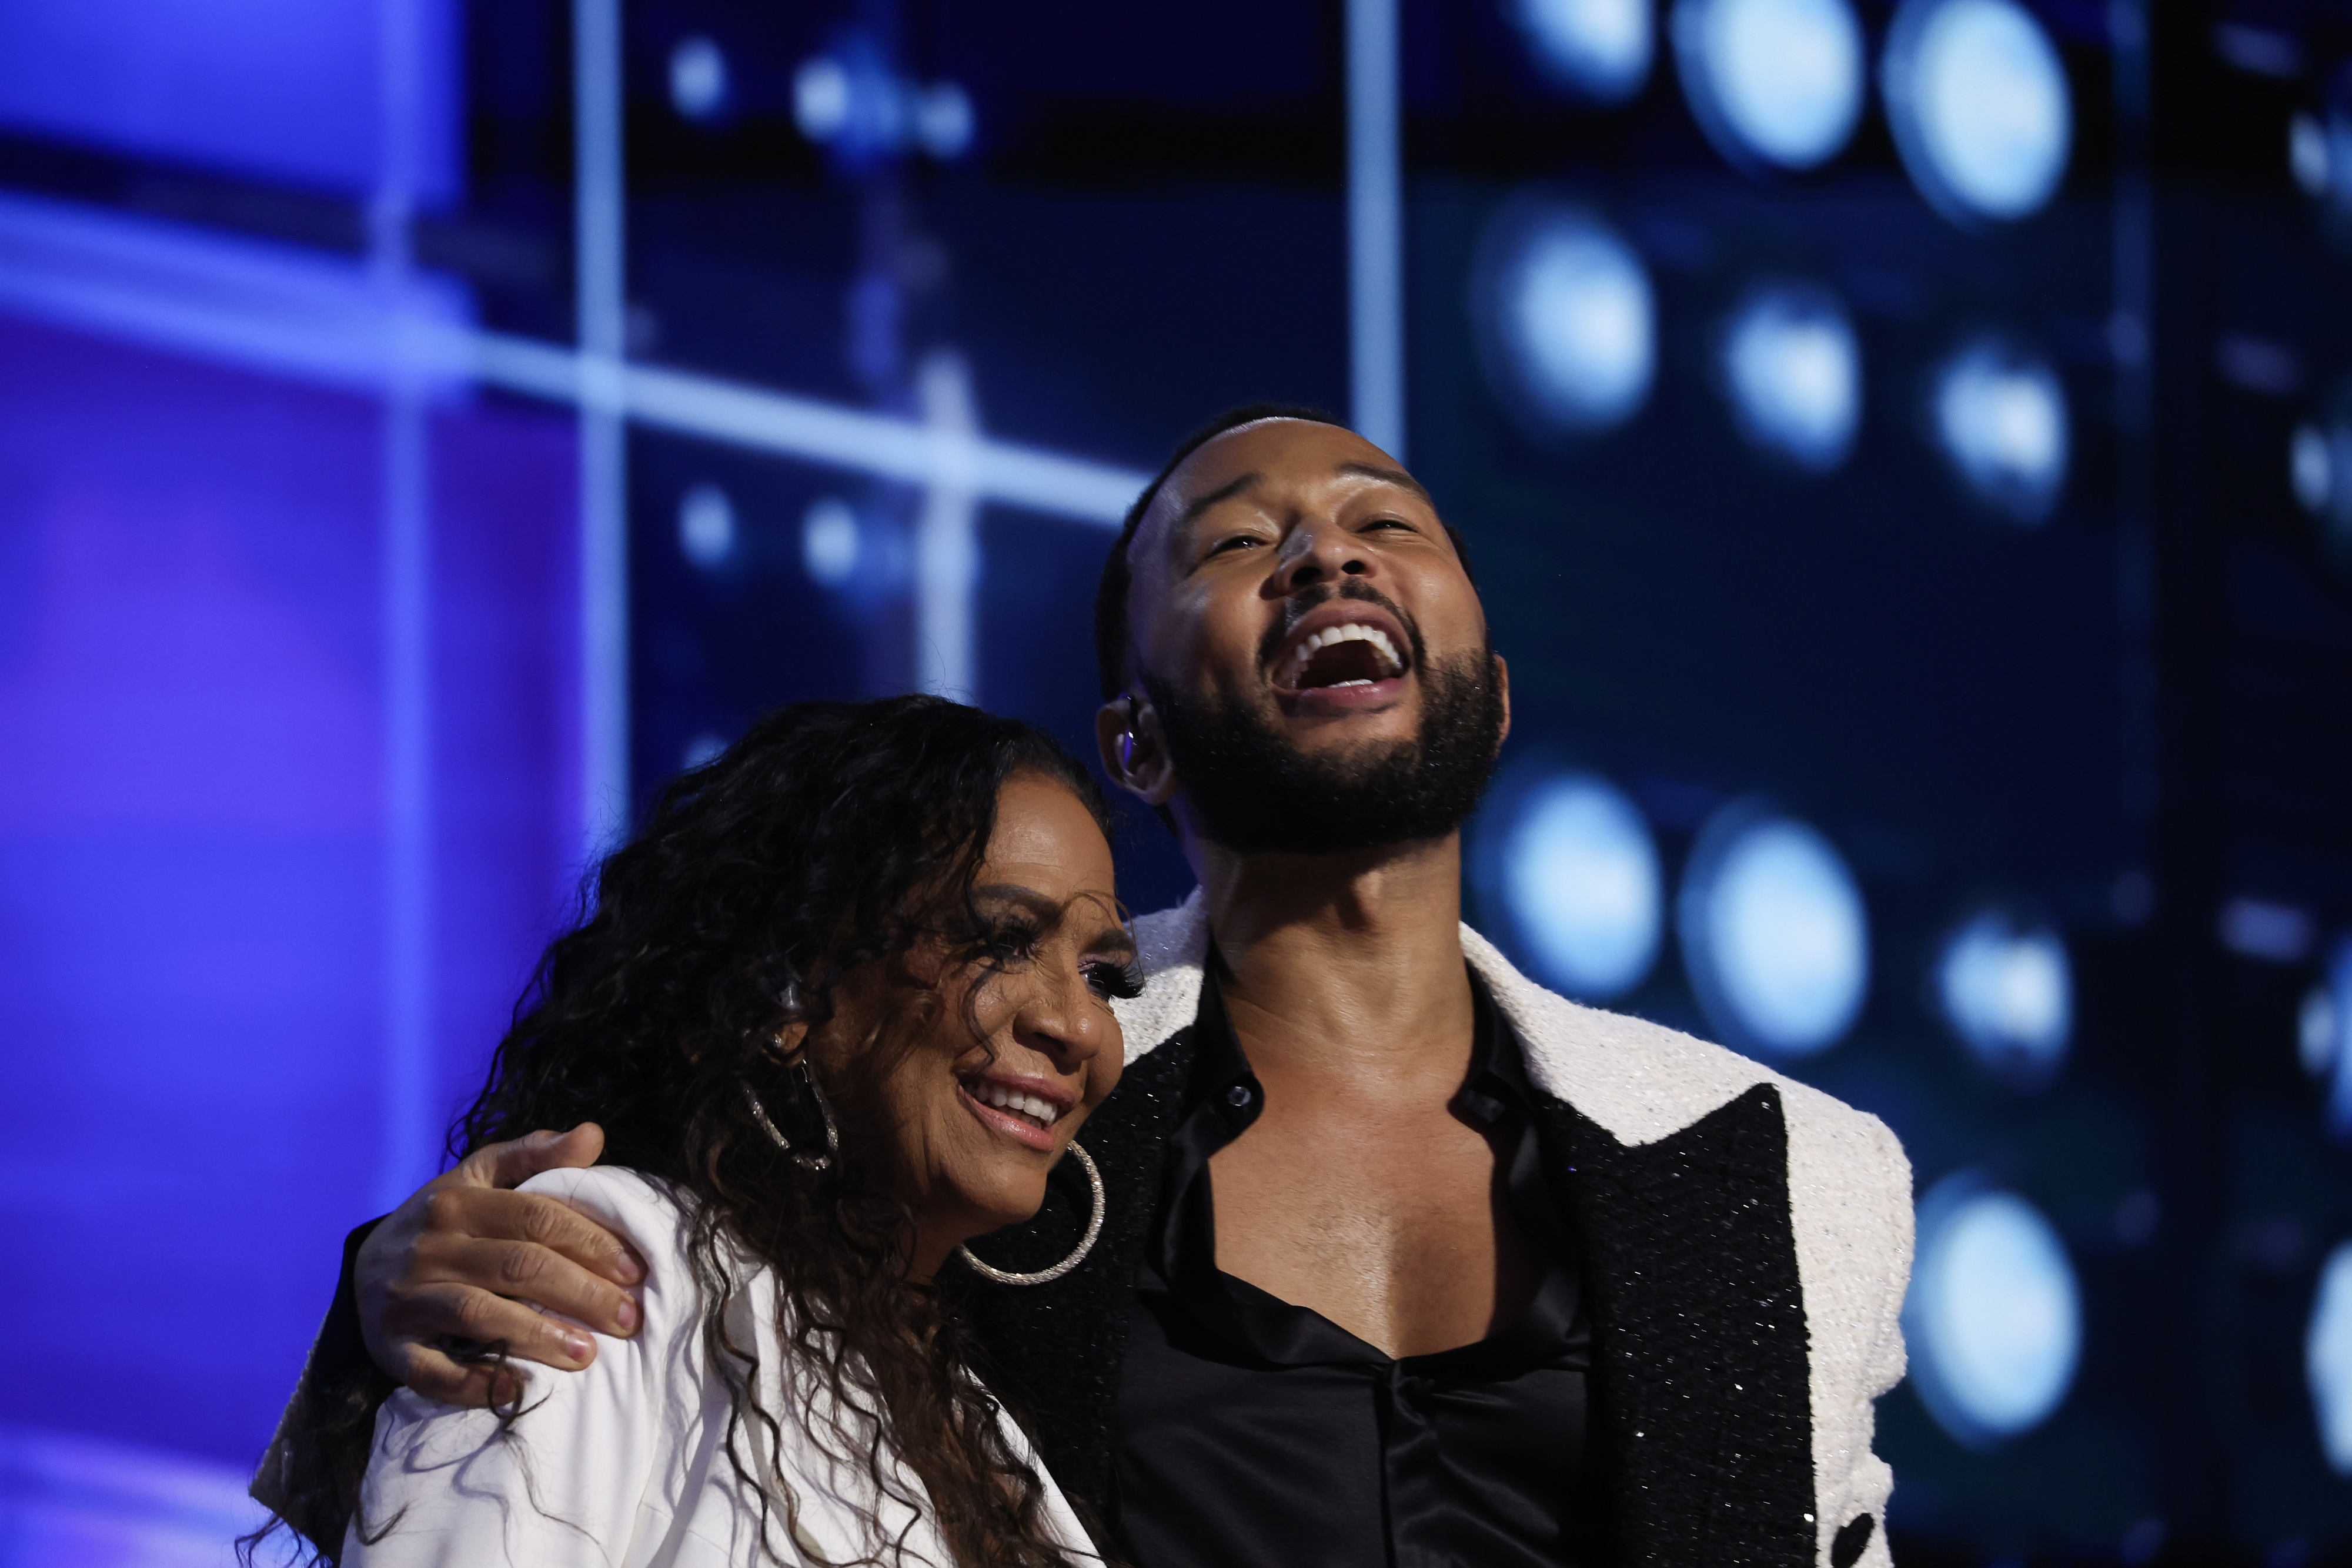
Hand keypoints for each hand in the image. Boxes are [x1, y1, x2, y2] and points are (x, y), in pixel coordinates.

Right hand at [355, 1124, 646, 1405]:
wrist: (365, 1268)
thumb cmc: (446, 1221)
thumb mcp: (481, 1177)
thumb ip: (535, 1154)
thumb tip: (593, 1134)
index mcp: (456, 1201)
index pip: (537, 1217)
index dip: (591, 1242)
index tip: (634, 1270)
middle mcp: (428, 1247)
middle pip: (517, 1266)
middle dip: (581, 1293)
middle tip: (629, 1318)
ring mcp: (406, 1298)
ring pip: (479, 1314)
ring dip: (538, 1336)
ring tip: (588, 1354)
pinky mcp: (391, 1347)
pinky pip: (431, 1371)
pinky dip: (473, 1383)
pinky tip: (516, 1389)